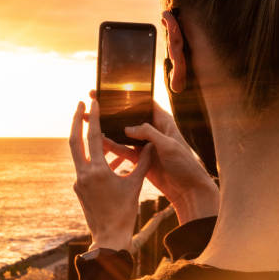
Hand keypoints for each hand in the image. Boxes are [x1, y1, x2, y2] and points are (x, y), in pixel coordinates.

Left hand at [70, 100, 152, 251]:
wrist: (109, 237)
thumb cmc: (124, 212)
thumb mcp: (136, 185)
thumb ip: (142, 163)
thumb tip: (150, 145)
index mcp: (97, 171)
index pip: (92, 137)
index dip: (93, 117)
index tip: (92, 102)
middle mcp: (83, 174)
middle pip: (74, 141)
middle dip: (77, 121)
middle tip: (81, 104)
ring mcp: (79, 182)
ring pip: (79, 155)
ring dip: (87, 141)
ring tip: (98, 129)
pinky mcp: (79, 190)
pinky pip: (86, 168)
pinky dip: (95, 160)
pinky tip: (109, 159)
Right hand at [89, 90, 217, 223]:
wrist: (188, 190)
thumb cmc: (185, 165)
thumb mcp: (168, 145)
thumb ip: (148, 133)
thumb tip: (127, 127)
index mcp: (163, 122)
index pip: (144, 103)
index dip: (129, 95)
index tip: (111, 89)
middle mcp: (153, 131)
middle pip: (129, 117)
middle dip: (113, 111)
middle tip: (95, 102)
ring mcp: (145, 145)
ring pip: (123, 134)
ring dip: (109, 129)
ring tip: (90, 121)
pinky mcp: (139, 159)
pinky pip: (123, 150)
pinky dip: (112, 147)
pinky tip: (99, 142)